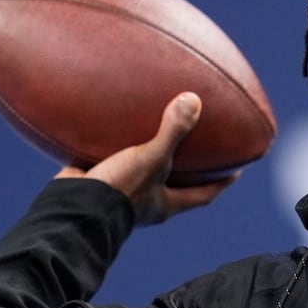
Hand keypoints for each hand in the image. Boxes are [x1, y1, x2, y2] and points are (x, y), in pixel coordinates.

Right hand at [55, 92, 237, 225]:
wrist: (72, 207)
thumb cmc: (119, 190)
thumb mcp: (151, 159)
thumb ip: (172, 132)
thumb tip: (194, 100)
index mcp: (165, 204)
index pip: (203, 195)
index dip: (220, 183)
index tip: (236, 170)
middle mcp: (146, 201)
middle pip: (175, 184)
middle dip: (187, 167)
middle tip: (200, 145)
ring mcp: (121, 191)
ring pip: (142, 171)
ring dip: (149, 153)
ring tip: (157, 127)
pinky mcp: (98, 180)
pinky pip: (112, 159)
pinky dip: (115, 145)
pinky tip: (114, 124)